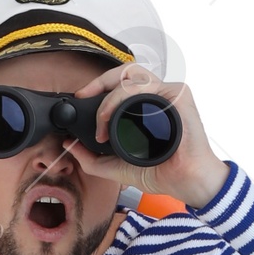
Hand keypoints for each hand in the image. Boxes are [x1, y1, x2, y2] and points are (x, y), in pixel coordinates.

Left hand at [69, 62, 229, 210]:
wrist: (185, 182)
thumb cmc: (162, 172)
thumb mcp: (118, 167)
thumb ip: (92, 159)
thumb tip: (68, 145)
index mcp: (145, 107)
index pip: (120, 84)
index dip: (98, 87)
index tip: (80, 99)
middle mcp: (157, 96)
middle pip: (124, 72)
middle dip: (98, 81)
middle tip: (83, 96)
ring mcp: (168, 93)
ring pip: (132, 77)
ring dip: (109, 98)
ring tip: (101, 124)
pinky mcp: (177, 95)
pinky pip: (144, 87)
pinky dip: (122, 100)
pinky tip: (113, 121)